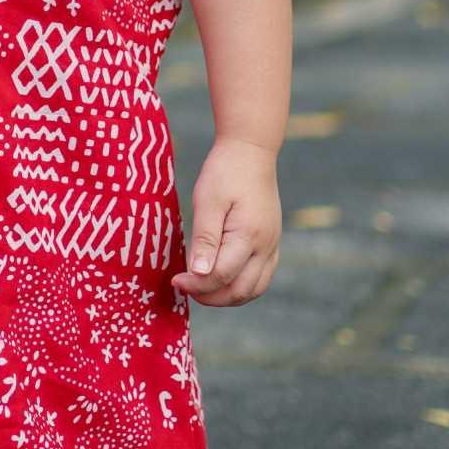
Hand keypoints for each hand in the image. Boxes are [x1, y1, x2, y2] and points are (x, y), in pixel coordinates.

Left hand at [171, 136, 281, 307]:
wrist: (251, 150)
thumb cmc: (225, 172)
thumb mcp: (208, 201)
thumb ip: (205, 239)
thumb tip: (198, 273)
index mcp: (249, 236)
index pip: (221, 276)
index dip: (196, 284)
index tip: (176, 280)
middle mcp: (266, 246)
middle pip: (240, 291)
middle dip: (211, 297)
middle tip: (186, 288)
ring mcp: (272, 245)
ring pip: (254, 289)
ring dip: (227, 296)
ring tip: (201, 288)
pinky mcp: (272, 241)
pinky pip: (261, 276)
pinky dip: (241, 286)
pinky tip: (222, 279)